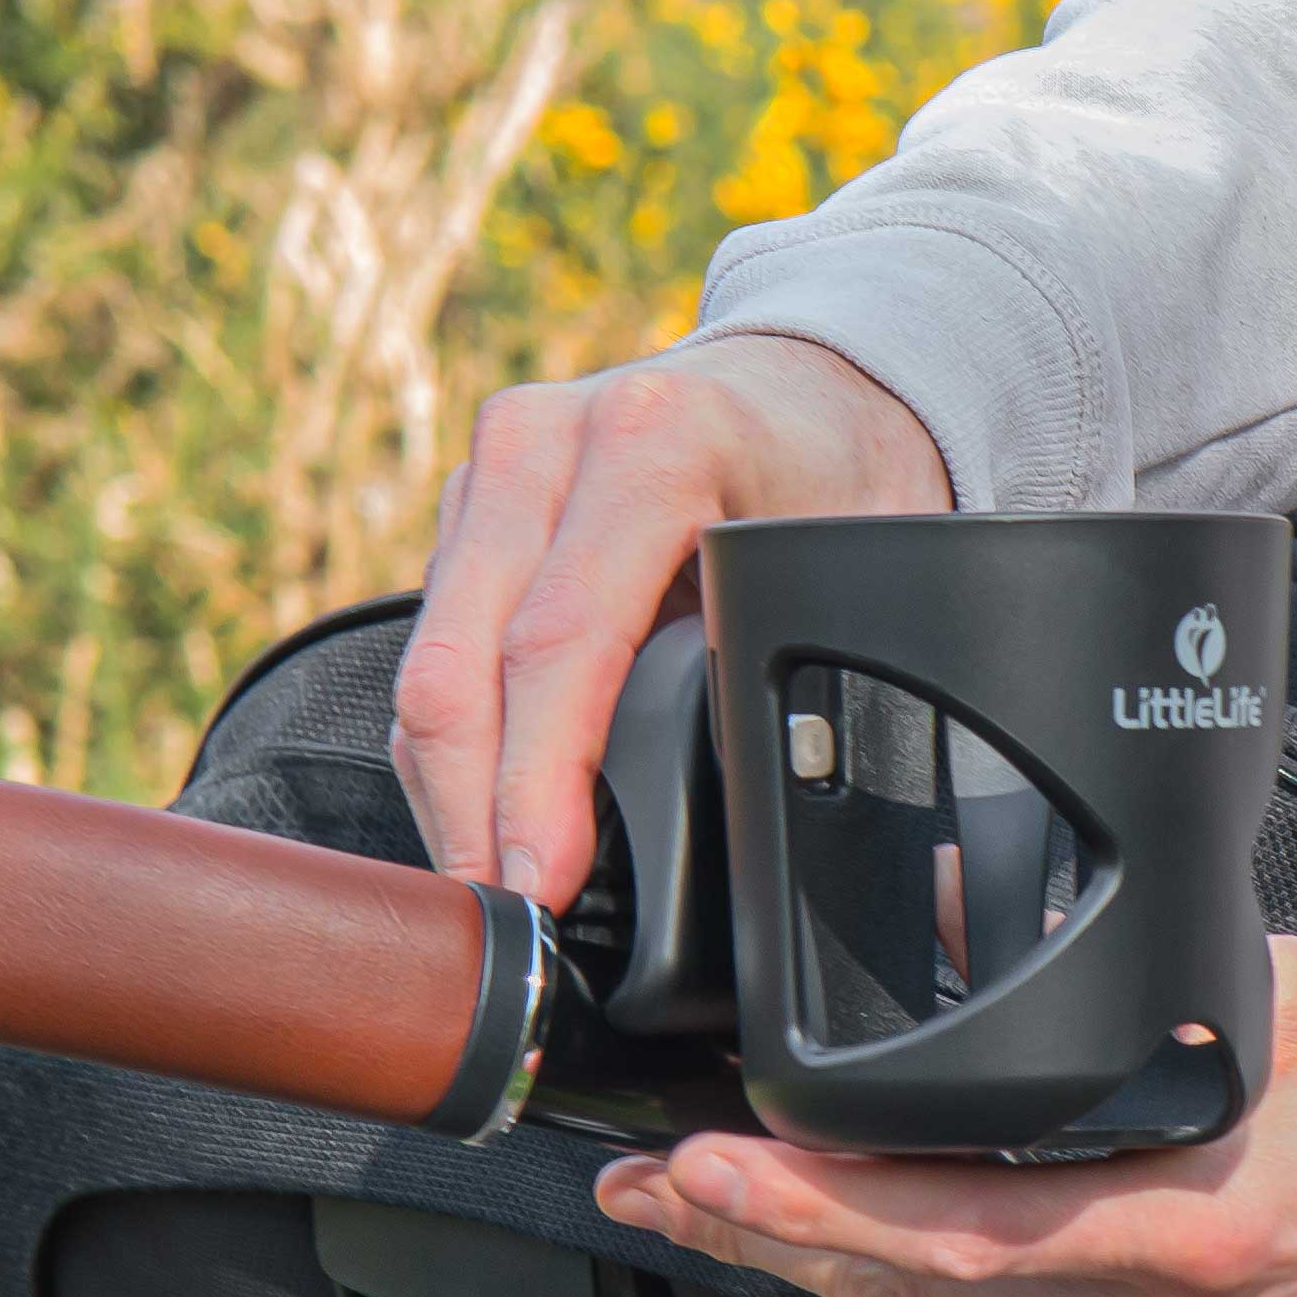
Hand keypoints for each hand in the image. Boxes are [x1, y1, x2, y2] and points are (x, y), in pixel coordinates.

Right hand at [393, 333, 947, 907]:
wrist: (814, 375)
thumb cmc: (846, 469)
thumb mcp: (867, 558)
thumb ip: (837, 672)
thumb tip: (855, 837)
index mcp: (656, 442)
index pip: (560, 640)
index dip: (538, 779)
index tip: (542, 882)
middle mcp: (551, 440)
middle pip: (462, 662)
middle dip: (470, 812)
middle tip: (501, 922)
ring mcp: (497, 465)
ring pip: (429, 662)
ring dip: (448, 789)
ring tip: (490, 894)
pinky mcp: (471, 501)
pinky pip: (433, 643)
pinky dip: (450, 744)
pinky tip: (485, 819)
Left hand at [593, 935, 1296, 1296]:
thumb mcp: (1275, 997)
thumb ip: (1123, 972)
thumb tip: (980, 917)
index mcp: (1198, 1232)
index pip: (952, 1234)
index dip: (811, 1212)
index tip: (712, 1171)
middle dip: (776, 1245)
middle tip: (664, 1189)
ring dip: (837, 1281)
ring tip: (732, 1220)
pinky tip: (874, 1265)